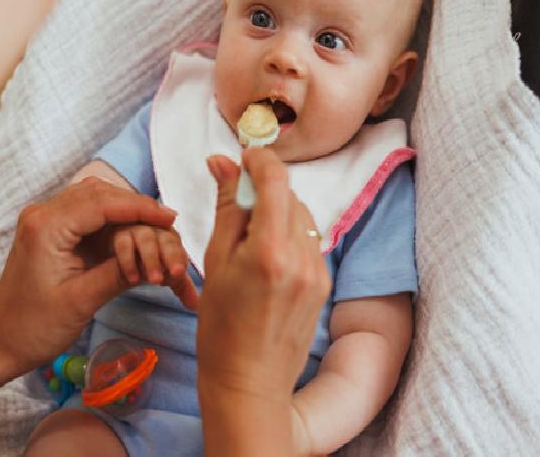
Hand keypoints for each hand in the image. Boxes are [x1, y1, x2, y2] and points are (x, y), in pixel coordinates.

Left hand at [0, 177, 178, 382]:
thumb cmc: (34, 327)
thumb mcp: (82, 301)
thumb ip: (119, 273)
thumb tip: (157, 255)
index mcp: (46, 227)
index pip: (103, 203)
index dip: (140, 207)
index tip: (171, 217)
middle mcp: (43, 214)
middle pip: (100, 194)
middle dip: (136, 207)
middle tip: (169, 222)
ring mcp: (44, 220)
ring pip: (94, 199)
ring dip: (125, 210)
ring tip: (156, 225)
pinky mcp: (50, 231)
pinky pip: (87, 214)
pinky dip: (113, 220)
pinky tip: (134, 231)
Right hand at [110, 224, 198, 310]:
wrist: (121, 253)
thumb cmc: (149, 260)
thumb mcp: (166, 273)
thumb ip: (181, 287)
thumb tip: (196, 306)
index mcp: (171, 236)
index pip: (178, 246)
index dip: (178, 259)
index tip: (178, 274)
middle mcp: (157, 229)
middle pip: (166, 240)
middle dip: (168, 257)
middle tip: (167, 278)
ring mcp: (137, 229)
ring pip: (146, 239)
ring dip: (151, 259)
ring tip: (154, 281)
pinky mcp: (118, 233)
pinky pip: (124, 244)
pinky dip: (128, 261)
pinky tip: (133, 279)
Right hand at [197, 149, 330, 454]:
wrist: (248, 381)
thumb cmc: (219, 325)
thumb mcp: (214, 260)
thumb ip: (225, 206)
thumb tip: (223, 161)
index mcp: (269, 251)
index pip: (275, 180)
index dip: (259, 160)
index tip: (242, 158)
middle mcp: (301, 258)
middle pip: (289, 195)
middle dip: (264, 189)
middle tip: (235, 202)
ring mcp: (318, 272)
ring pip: (301, 216)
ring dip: (277, 212)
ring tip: (249, 239)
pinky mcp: (324, 284)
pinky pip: (308, 241)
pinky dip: (288, 236)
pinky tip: (266, 259)